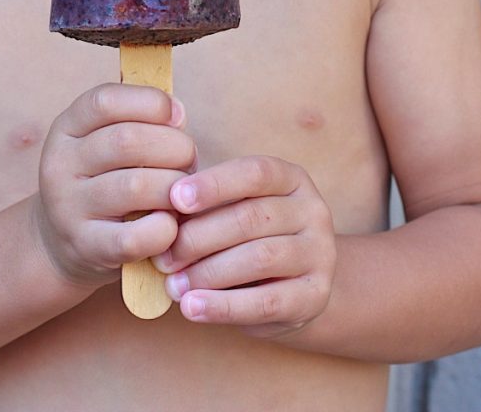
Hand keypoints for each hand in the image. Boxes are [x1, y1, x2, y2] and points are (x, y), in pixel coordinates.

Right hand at [31, 83, 195, 288]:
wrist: (60, 242)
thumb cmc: (103, 179)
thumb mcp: (106, 141)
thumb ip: (140, 120)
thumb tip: (177, 114)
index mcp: (67, 128)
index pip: (106, 101)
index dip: (150, 102)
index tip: (176, 117)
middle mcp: (60, 164)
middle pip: (127, 141)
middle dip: (175, 147)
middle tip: (189, 160)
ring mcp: (68, 208)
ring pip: (136, 187)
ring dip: (175, 187)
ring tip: (183, 192)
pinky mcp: (85, 247)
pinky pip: (134, 237)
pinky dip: (164, 229)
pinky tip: (170, 224)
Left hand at [152, 156, 335, 336]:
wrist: (296, 288)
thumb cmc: (251, 239)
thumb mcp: (236, 212)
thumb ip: (208, 209)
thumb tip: (160, 218)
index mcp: (292, 179)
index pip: (254, 172)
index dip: (213, 184)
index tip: (174, 198)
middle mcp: (313, 211)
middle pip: (251, 217)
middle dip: (199, 237)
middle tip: (163, 257)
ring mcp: (320, 254)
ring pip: (260, 258)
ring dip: (208, 273)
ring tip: (173, 285)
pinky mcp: (316, 297)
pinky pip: (267, 302)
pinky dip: (224, 306)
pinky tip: (192, 308)